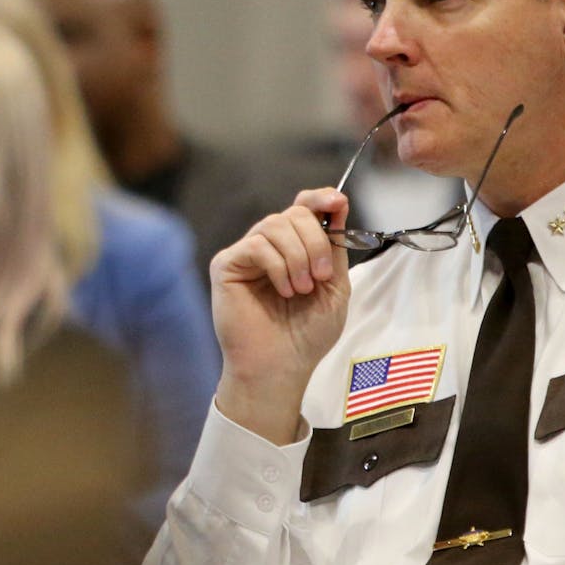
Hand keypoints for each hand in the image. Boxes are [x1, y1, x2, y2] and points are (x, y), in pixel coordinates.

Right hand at [209, 188, 351, 444]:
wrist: (281, 367)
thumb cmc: (306, 335)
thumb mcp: (334, 286)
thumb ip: (335, 246)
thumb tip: (337, 201)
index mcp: (295, 248)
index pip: (303, 206)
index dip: (319, 198)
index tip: (337, 203)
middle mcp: (269, 246)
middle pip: (294, 213)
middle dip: (316, 242)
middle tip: (321, 277)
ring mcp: (246, 254)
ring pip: (275, 224)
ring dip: (298, 257)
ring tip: (302, 289)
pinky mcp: (226, 265)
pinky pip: (257, 245)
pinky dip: (278, 267)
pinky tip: (284, 291)